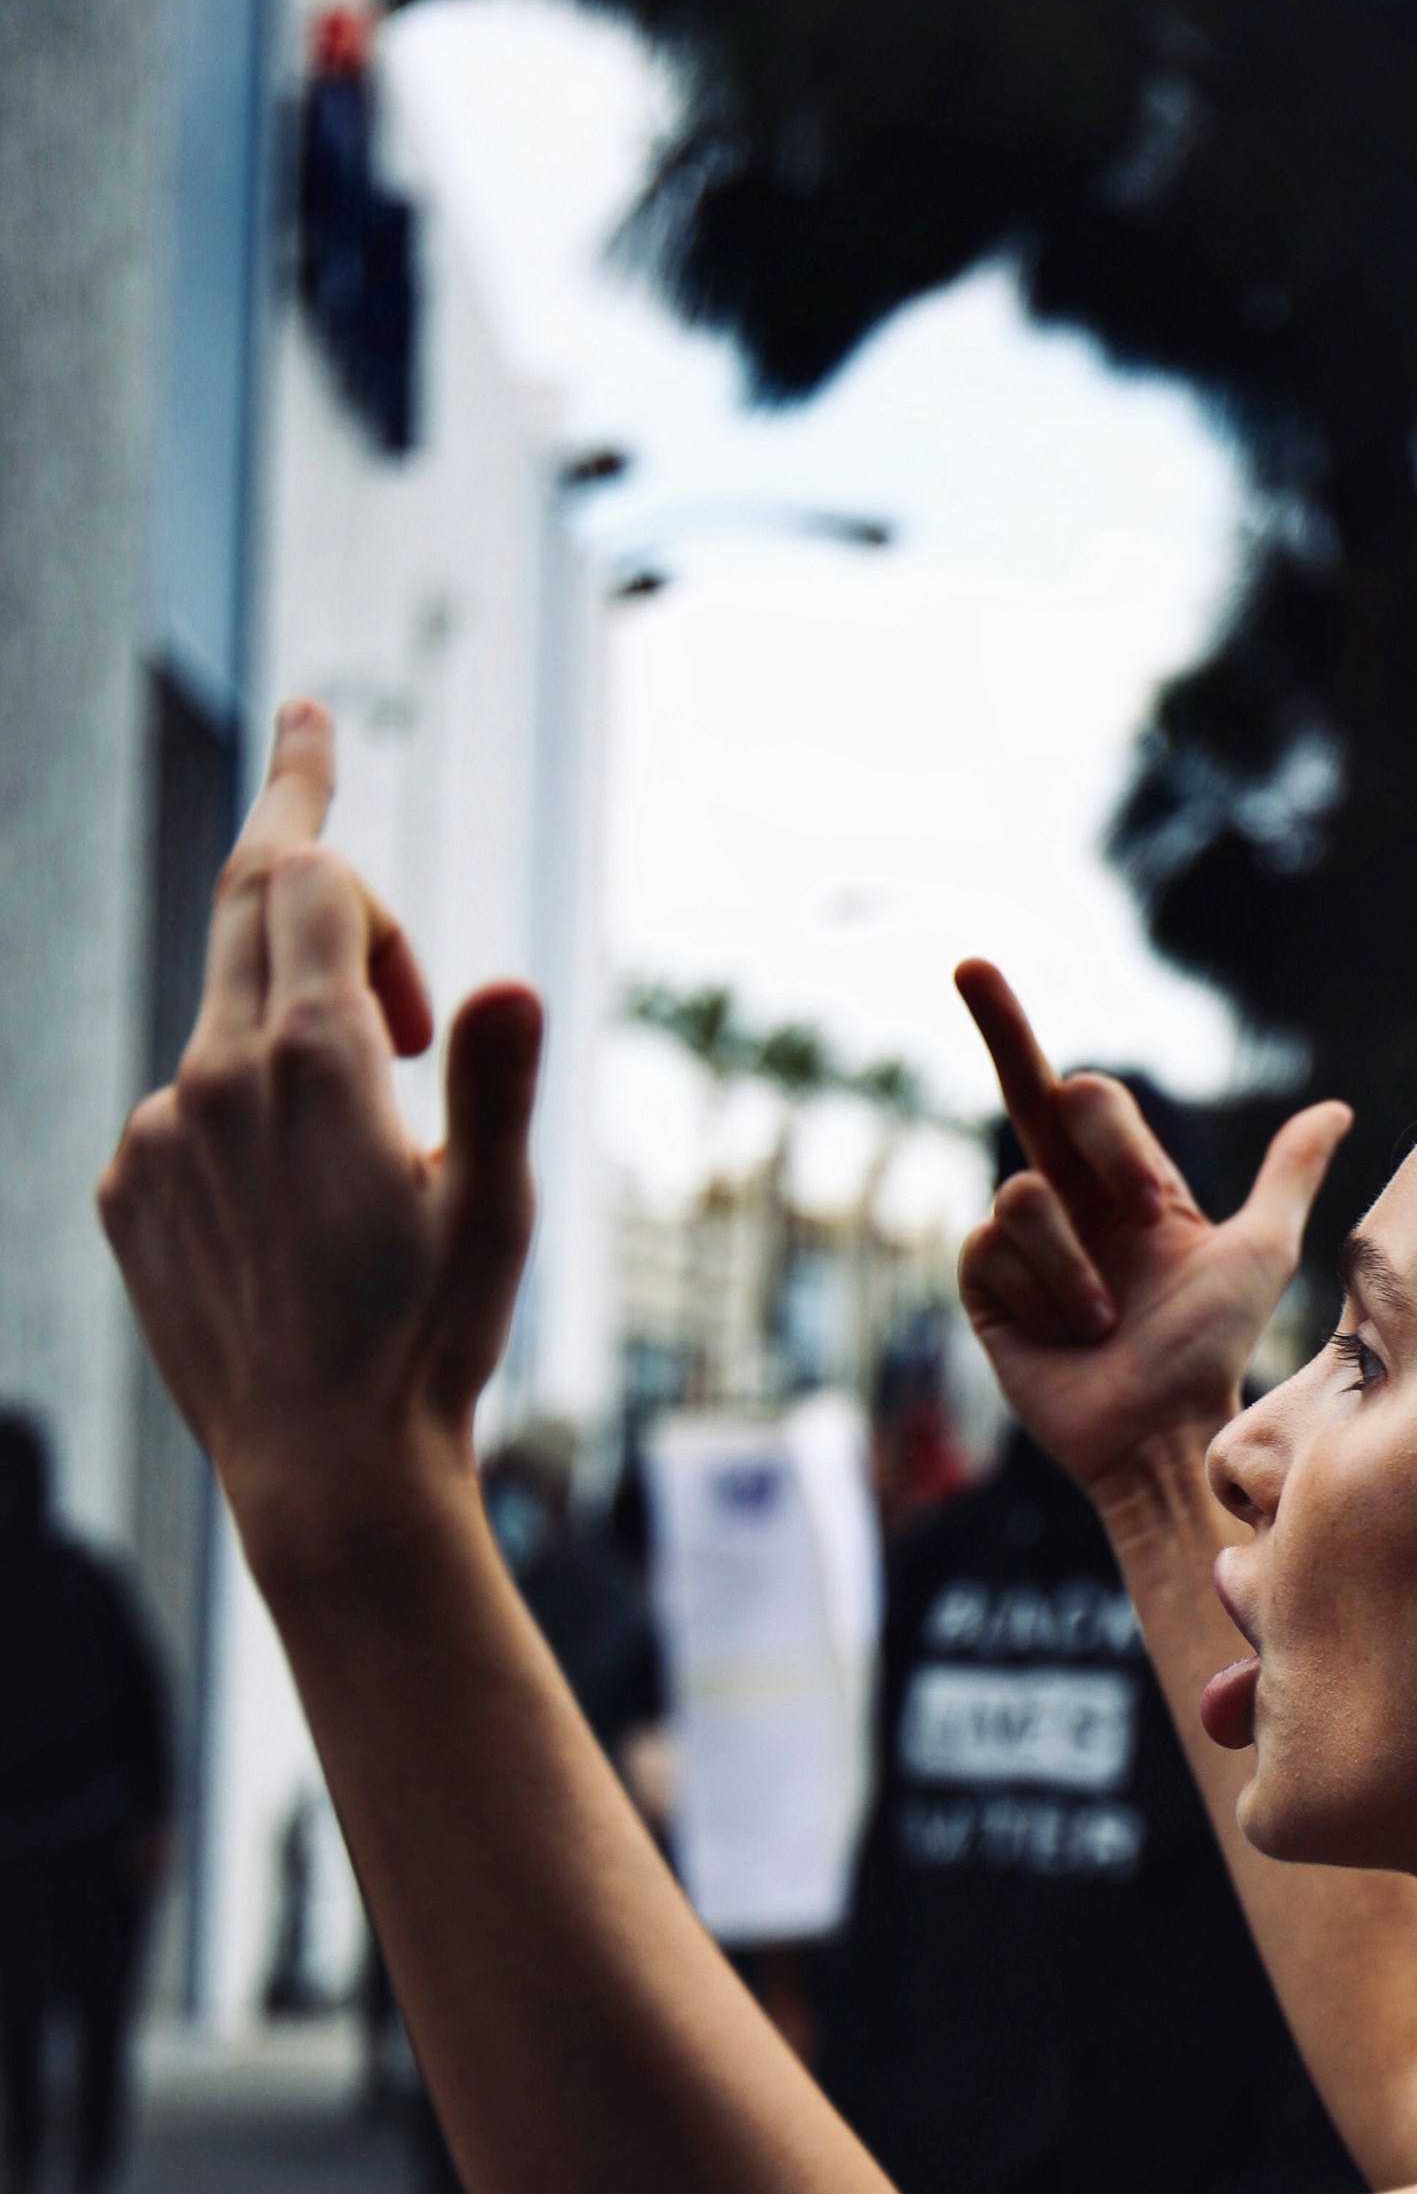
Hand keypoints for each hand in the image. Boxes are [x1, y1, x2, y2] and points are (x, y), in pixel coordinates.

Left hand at [97, 704, 540, 1567]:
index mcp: (313, 1062)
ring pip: (223, 1019)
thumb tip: (513, 983)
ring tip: (374, 1139)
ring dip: (293, 1025)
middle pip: (241, 899)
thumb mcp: (498, 1210)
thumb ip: (500, 1083)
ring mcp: (156, 1136)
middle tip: (311, 729)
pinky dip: (240, 1112)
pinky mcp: (126, 1191)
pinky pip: (185, 1108)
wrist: (324, 1472)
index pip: (298, 868)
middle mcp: (212, 1077)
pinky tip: (296, 1211)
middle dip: (289, 820)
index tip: (320, 721)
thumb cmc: (432, 1343)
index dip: (324, 800)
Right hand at [952, 959, 1347, 1506]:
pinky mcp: (987, 1291)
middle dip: (1003, 1032)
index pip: (1089, 1099)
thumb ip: (1290, 1173)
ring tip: (1104, 1324)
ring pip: (1020, 1198)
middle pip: (1025, 1087)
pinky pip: (987, 1250)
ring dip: (1076, 1273)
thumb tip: (1338, 1109)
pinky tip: (1064, 1339)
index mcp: (1126, 1183)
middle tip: (1048, 1090)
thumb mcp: (1261, 1253)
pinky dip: (1041, 1300)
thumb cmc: (1211, 1350)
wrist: (1163, 1430)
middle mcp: (1070, 1202)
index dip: (1114, 1142)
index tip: (1150, 1211)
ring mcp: (1022, 1244)